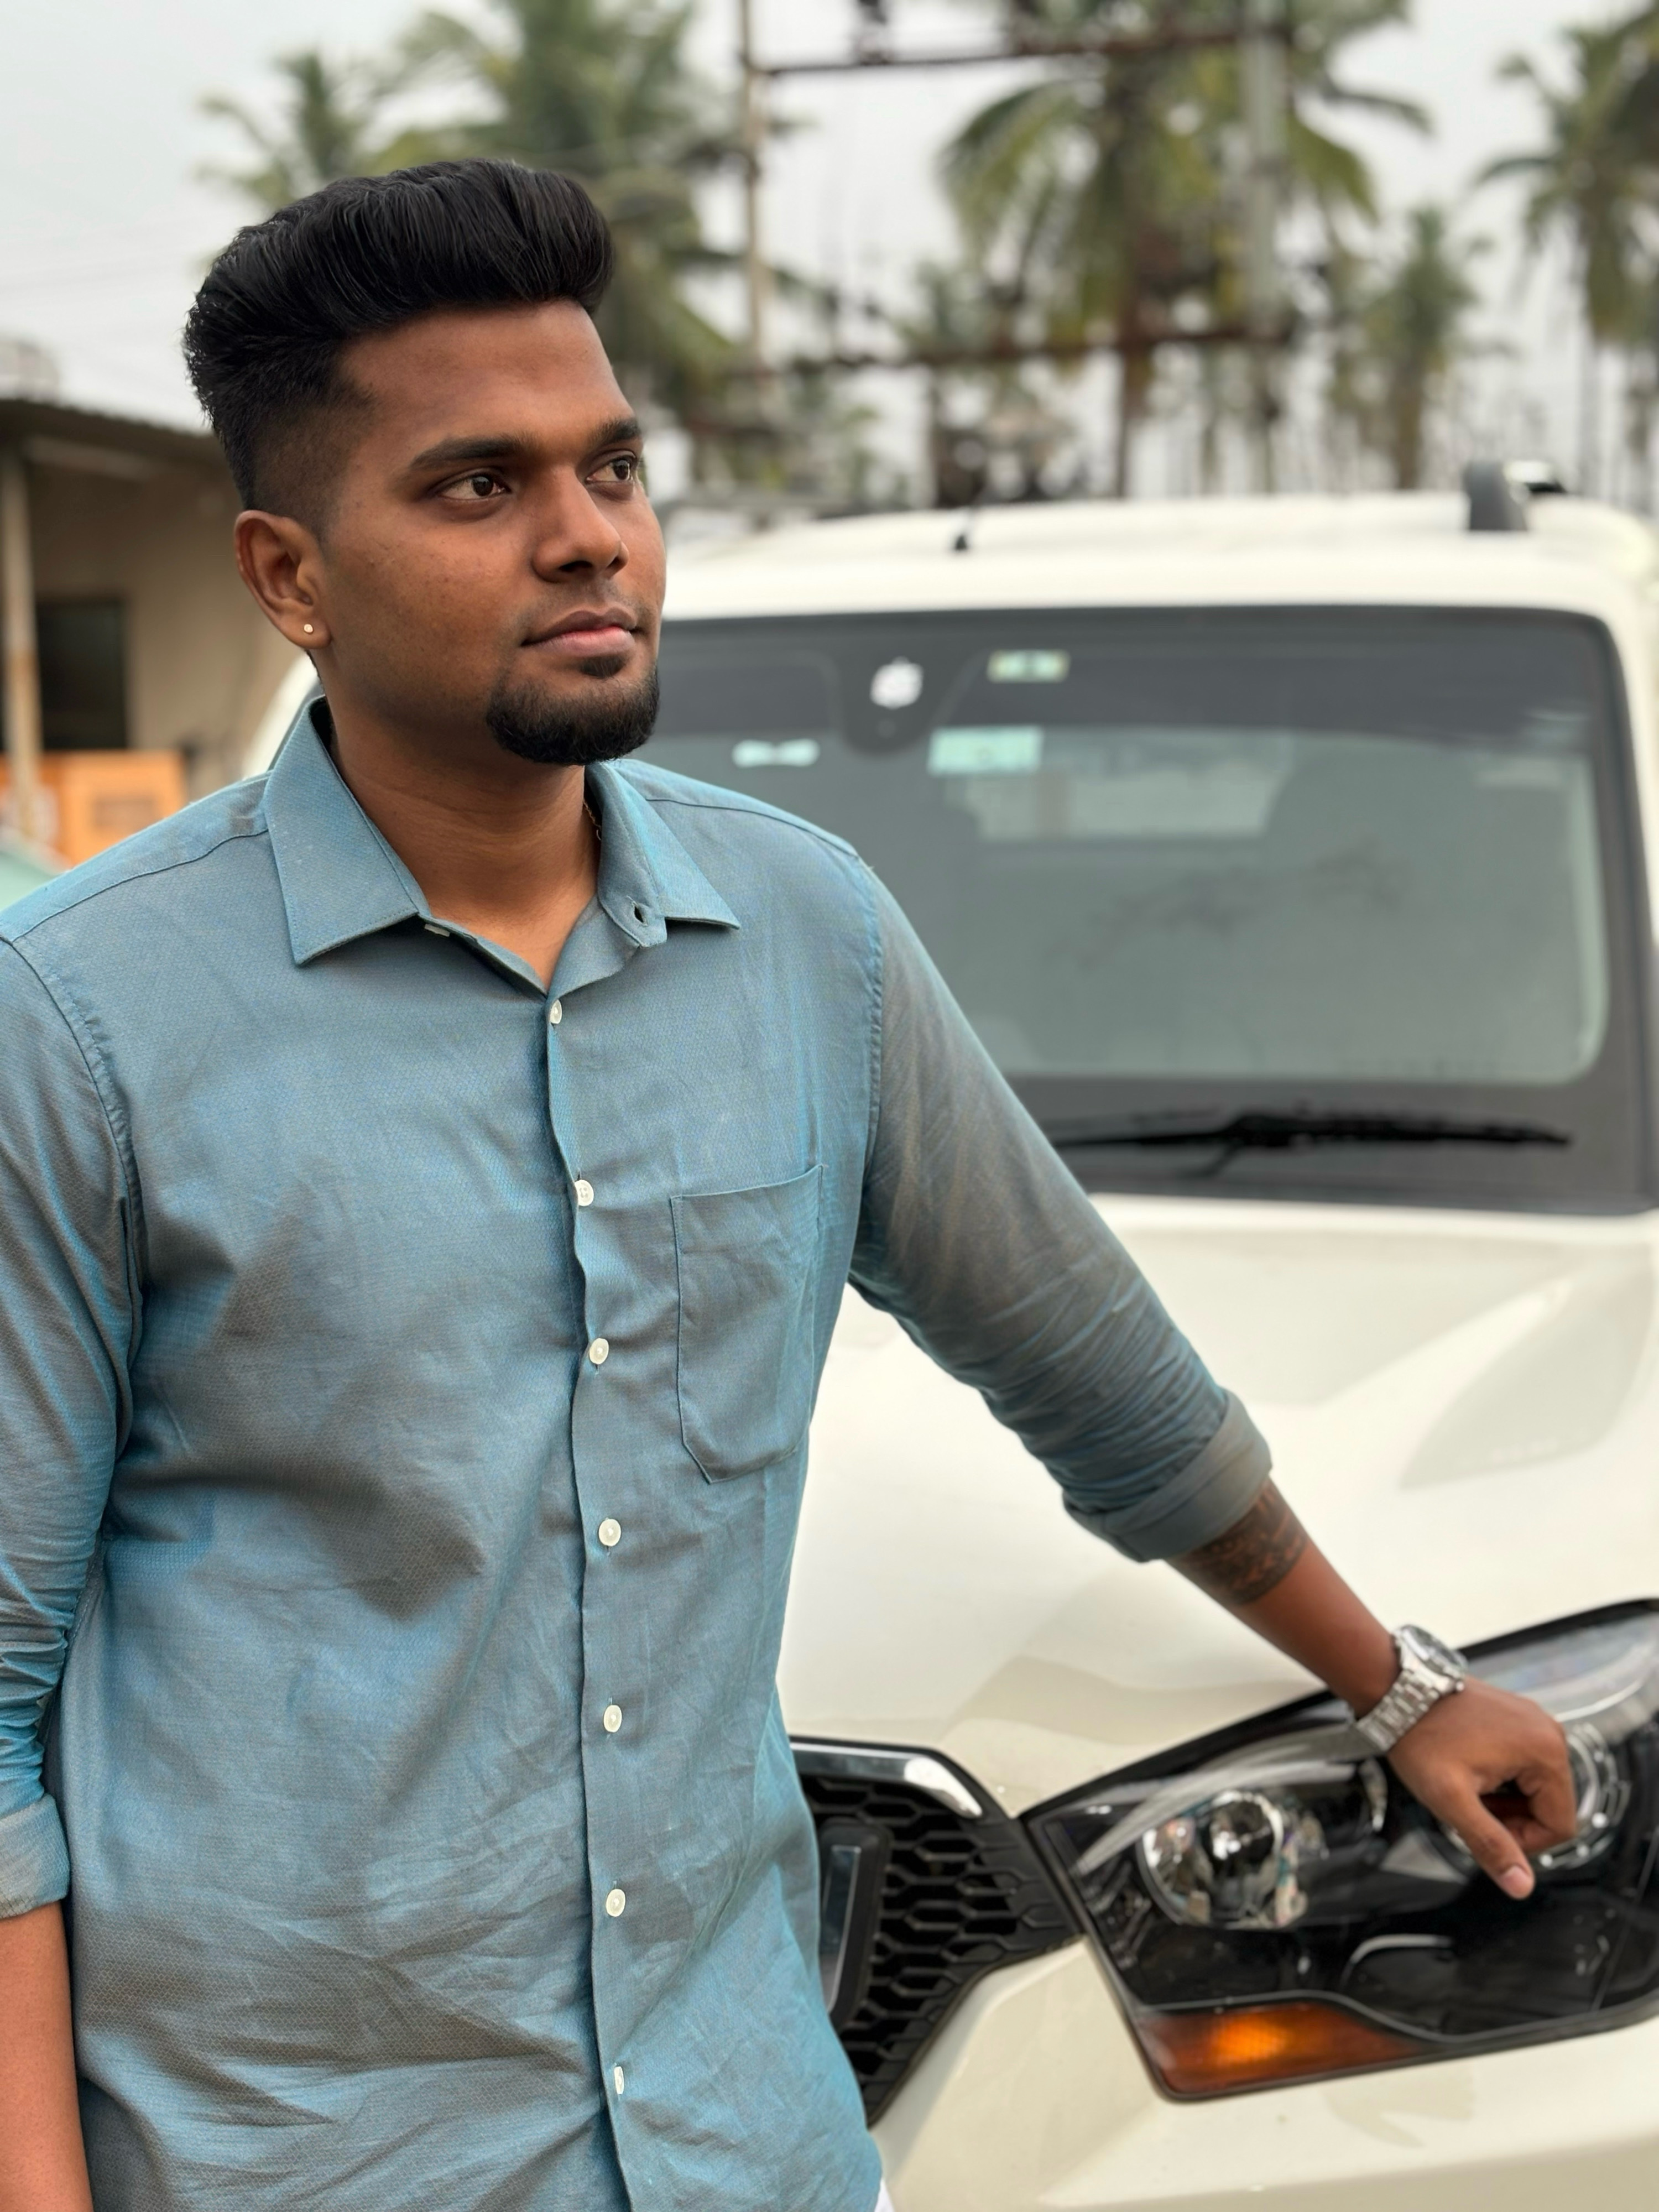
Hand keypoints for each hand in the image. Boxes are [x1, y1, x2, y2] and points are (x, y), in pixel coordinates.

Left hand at [1385, 1677, 1577, 1897]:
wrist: (1396, 1691)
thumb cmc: (1420, 1738)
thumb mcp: (1452, 1800)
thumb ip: (1491, 1845)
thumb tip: (1522, 1887)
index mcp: (1546, 1751)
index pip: (1560, 1826)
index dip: (1522, 1840)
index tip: (1482, 1826)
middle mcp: (1549, 1732)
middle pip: (1549, 1807)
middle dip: (1511, 1818)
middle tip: (1469, 1804)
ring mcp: (1534, 1722)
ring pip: (1535, 1789)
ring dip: (1504, 1799)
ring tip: (1466, 1785)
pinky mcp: (1518, 1719)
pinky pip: (1524, 1766)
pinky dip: (1500, 1778)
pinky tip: (1470, 1769)